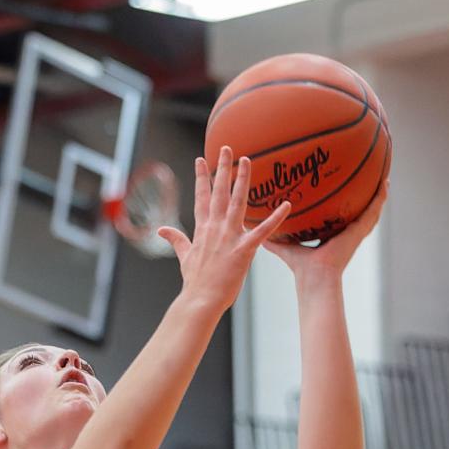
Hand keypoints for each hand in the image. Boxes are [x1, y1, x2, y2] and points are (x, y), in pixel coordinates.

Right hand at [159, 147, 291, 312]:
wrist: (200, 300)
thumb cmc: (195, 282)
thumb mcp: (184, 257)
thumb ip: (176, 239)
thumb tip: (162, 229)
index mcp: (202, 230)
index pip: (201, 197)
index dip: (202, 178)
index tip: (201, 160)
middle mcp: (215, 228)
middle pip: (219, 192)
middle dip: (223, 169)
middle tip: (227, 148)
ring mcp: (229, 238)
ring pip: (237, 202)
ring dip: (242, 180)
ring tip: (247, 160)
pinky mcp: (244, 250)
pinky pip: (263, 231)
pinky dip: (275, 218)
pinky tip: (287, 205)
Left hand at [263, 180, 387, 284]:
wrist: (314, 276)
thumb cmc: (302, 268)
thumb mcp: (288, 248)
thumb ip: (275, 241)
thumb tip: (256, 232)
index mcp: (333, 238)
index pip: (341, 219)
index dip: (345, 207)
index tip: (347, 193)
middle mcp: (347, 234)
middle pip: (360, 213)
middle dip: (366, 197)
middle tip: (372, 180)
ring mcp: (356, 233)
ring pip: (372, 211)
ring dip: (378, 195)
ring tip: (384, 177)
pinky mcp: (359, 231)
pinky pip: (373, 211)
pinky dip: (380, 197)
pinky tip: (385, 183)